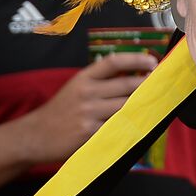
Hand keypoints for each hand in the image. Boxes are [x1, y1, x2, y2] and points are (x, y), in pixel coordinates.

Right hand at [20, 52, 156, 164]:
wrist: (33, 136)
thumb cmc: (61, 112)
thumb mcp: (75, 88)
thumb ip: (100, 82)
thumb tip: (135, 74)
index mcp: (83, 78)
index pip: (113, 61)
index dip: (136, 59)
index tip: (152, 62)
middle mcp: (86, 92)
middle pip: (127, 84)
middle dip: (148, 85)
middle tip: (162, 86)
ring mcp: (88, 113)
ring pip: (127, 105)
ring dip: (144, 105)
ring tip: (157, 104)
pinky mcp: (90, 133)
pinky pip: (118, 126)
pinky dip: (132, 124)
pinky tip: (142, 123)